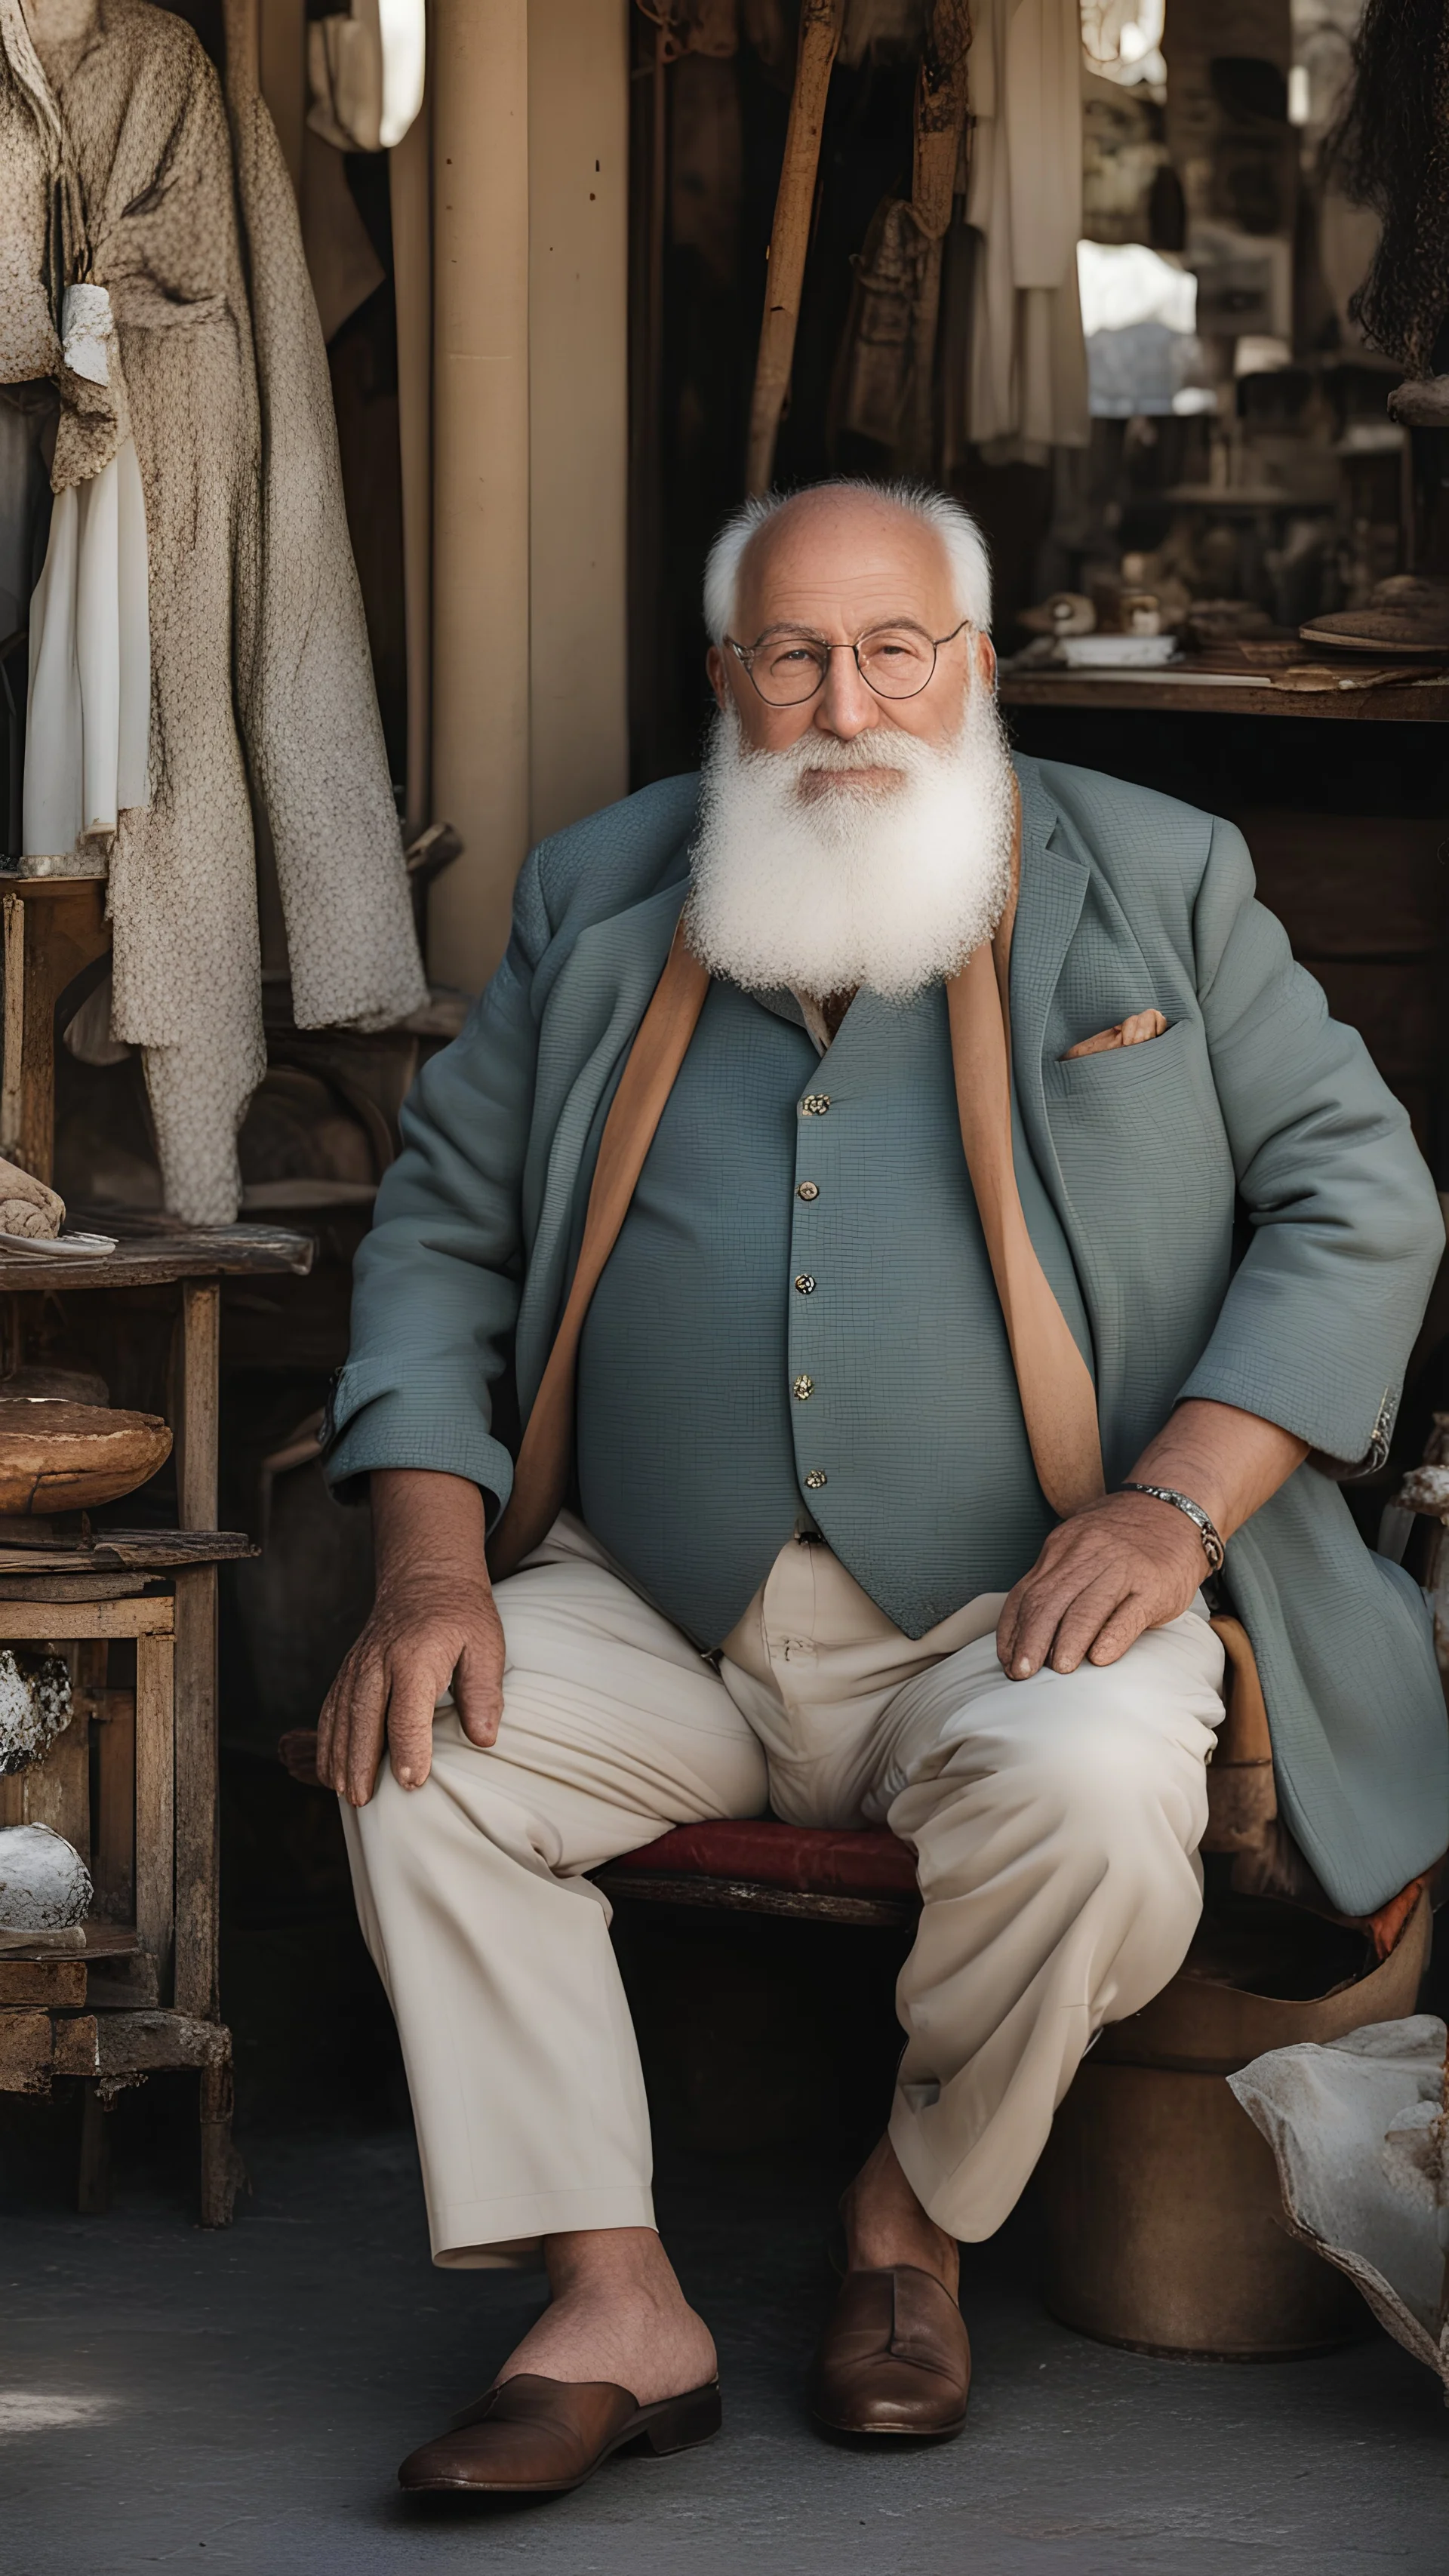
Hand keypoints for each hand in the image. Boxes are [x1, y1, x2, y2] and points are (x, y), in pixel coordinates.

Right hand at [315, 1468, 503, 1805]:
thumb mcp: (487, 1646)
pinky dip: (327, 1740)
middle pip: (364, 1719)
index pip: (407, 1712)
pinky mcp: (349, 1670)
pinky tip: (331, 1769)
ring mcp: (358, 1665)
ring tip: (345, 1794)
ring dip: (339, 1757)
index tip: (413, 1783)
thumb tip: (484, 1739)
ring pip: (341, 1717)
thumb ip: (484, 1692)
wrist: (425, 1579)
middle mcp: (379, 1662)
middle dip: (361, 1763)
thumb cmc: (462, 1616)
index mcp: (416, 1657)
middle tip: (363, 1802)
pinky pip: (331, 1709)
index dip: (409, 1750)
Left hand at [996, 1490, 1205, 1679]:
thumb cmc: (1123, 1541)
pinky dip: (1111, 1639)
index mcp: (1064, 1547)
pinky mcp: (1154, 1585)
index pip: (1027, 1592)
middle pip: (1049, 1602)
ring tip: (1058, 1670)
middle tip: (1022, 1673)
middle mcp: (1089, 1555)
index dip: (1012, 1630)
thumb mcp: (1080, 1545)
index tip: (1006, 1659)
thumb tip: (1021, 1628)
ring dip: (1067, 1643)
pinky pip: (1129, 1615)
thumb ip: (1055, 1577)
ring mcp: (1123, 1569)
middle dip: (1031, 1642)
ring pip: (1086, 1609)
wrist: (1176, 1511)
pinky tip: (1099, 1659)